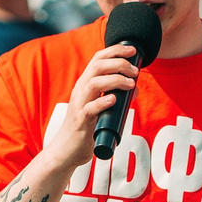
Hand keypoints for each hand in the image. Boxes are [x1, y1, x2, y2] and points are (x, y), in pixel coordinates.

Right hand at [43, 42, 143, 174]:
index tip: (132, 50)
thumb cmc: (85, 129)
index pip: (98, 59)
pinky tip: (114, 99)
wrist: (67, 150)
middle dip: (119, 63)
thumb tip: (134, 89)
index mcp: (85, 84)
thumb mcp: (102, 110)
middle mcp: (81, 91)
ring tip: (130, 84)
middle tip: (135, 70)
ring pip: (94, 83)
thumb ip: (116, 97)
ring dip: (115, 80)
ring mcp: (79, 105)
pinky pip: (90, 108)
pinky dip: (103, 102)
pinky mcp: (80, 121)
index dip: (115, 51)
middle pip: (97, 66)